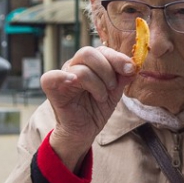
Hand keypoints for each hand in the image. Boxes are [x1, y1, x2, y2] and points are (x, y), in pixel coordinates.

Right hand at [44, 46, 135, 171]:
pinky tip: (73, 82)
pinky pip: (51, 77)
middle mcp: (74, 66)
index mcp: (89, 63)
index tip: (130, 70)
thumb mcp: (114, 93)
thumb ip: (122, 78)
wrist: (83, 131)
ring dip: (97, 85)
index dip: (117, 58)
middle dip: (106, 70)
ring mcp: (62, 76)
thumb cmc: (96, 109)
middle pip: (88, 53)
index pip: (101, 50)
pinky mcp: (52, 90)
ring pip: (81, 70)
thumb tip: (132, 66)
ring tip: (101, 98)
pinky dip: (63, 77)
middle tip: (112, 87)